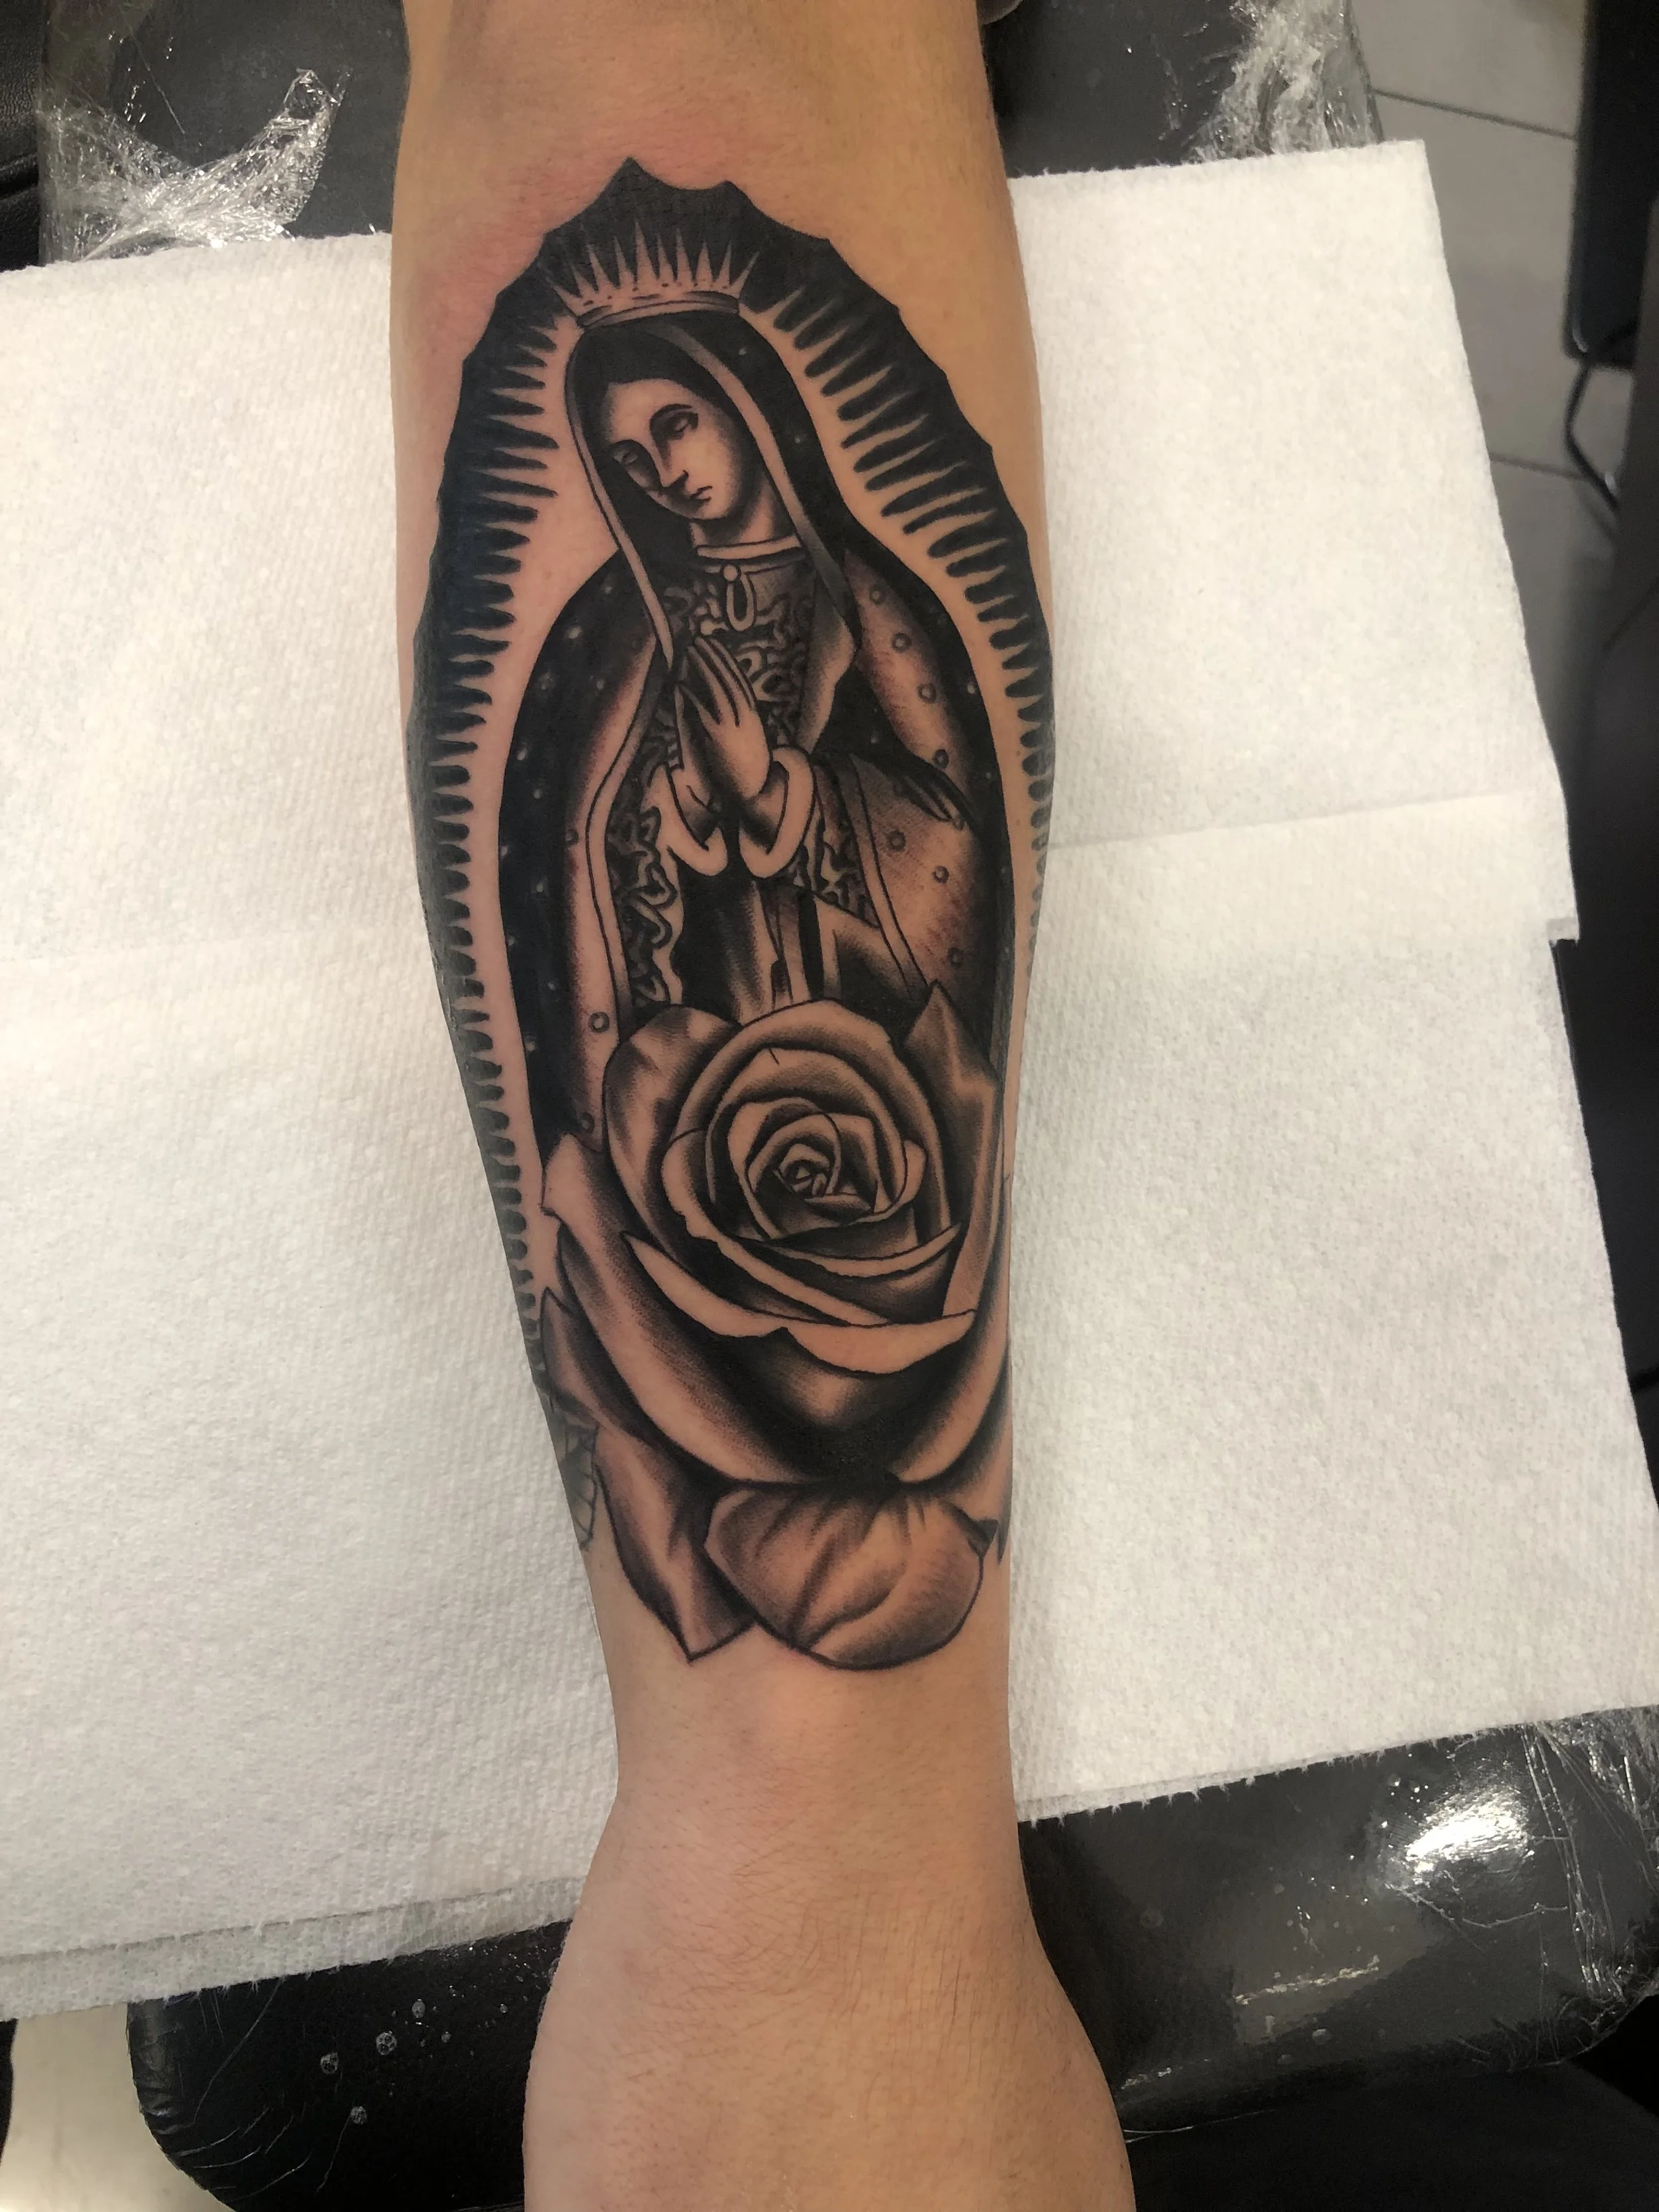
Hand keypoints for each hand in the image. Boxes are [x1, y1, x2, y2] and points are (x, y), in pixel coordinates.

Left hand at [676, 635, 775, 808]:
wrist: (754, 789)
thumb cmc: (750, 767)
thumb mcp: (750, 736)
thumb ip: (740, 718)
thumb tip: (724, 703)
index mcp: (752, 714)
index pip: (739, 680)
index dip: (726, 660)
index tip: (716, 645)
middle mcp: (744, 715)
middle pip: (727, 679)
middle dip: (714, 657)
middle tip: (700, 641)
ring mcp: (731, 724)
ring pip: (717, 689)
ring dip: (703, 668)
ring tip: (691, 653)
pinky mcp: (718, 736)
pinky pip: (703, 710)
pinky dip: (693, 696)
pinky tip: (682, 684)